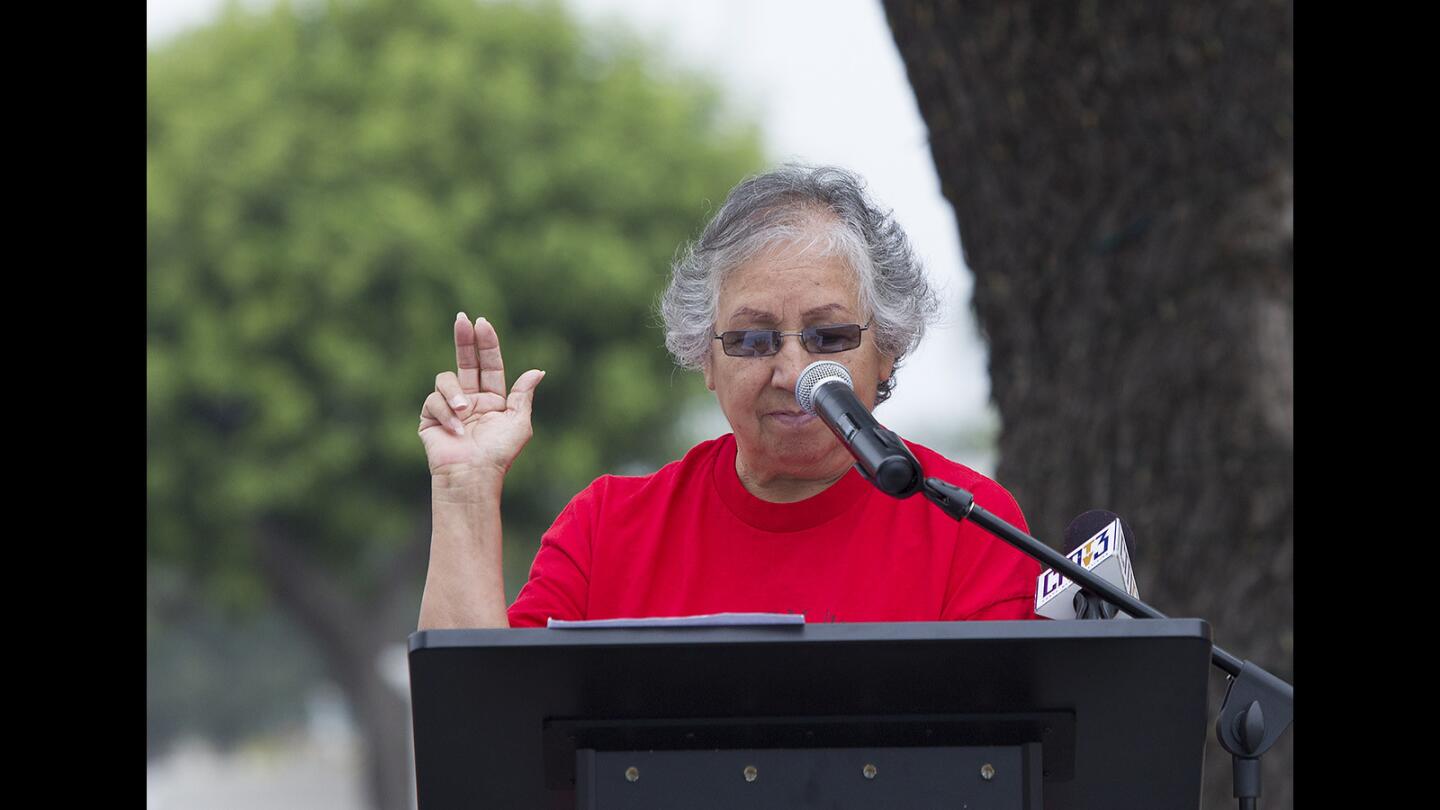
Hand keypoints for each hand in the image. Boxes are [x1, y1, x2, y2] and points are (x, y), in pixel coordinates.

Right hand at [419, 312, 544, 479]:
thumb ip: (524, 395)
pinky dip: (446, 413)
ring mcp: (449, 408)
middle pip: (464, 361)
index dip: (486, 344)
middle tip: (461, 318)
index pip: (489, 365)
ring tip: (464, 411)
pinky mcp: (430, 418)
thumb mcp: (519, 423)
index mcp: (493, 399)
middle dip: (463, 338)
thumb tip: (538, 371)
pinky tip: (455, 429)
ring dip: (455, 392)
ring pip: (445, 379)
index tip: (482, 322)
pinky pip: (433, 400)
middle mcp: (470, 400)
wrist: (472, 476)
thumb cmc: (498, 454)